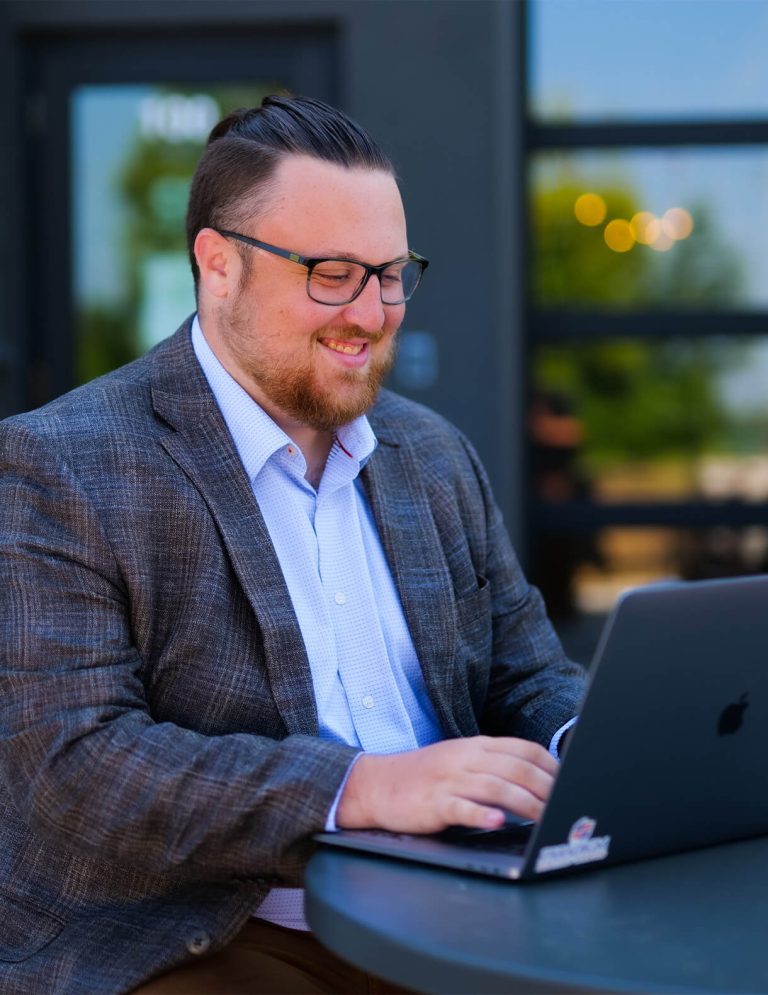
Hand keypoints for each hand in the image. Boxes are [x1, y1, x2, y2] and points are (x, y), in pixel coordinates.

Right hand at [336, 736, 557, 833]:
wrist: (378, 783)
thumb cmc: (424, 776)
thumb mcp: (460, 760)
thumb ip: (493, 765)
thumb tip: (535, 779)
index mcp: (476, 746)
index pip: (523, 749)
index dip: (551, 765)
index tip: (570, 781)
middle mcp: (466, 758)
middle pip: (516, 769)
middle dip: (547, 787)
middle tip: (566, 803)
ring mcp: (449, 779)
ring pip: (496, 787)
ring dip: (526, 803)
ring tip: (546, 817)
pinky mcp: (434, 802)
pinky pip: (461, 807)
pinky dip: (481, 814)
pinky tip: (497, 821)